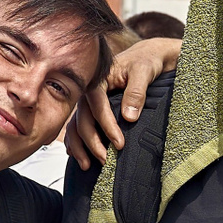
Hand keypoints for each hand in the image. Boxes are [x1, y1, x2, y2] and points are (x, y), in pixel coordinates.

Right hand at [66, 37, 181, 167]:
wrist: (146, 56)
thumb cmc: (146, 62)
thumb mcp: (144, 71)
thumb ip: (136, 92)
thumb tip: (128, 117)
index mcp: (99, 78)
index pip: (97, 105)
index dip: (107, 126)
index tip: (119, 144)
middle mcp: (89, 91)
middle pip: (83, 118)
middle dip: (92, 142)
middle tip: (106, 160)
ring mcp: (88, 101)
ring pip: (76, 125)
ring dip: (79, 146)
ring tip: (88, 165)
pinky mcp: (91, 109)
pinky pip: (78, 126)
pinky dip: (76, 142)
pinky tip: (78, 156)